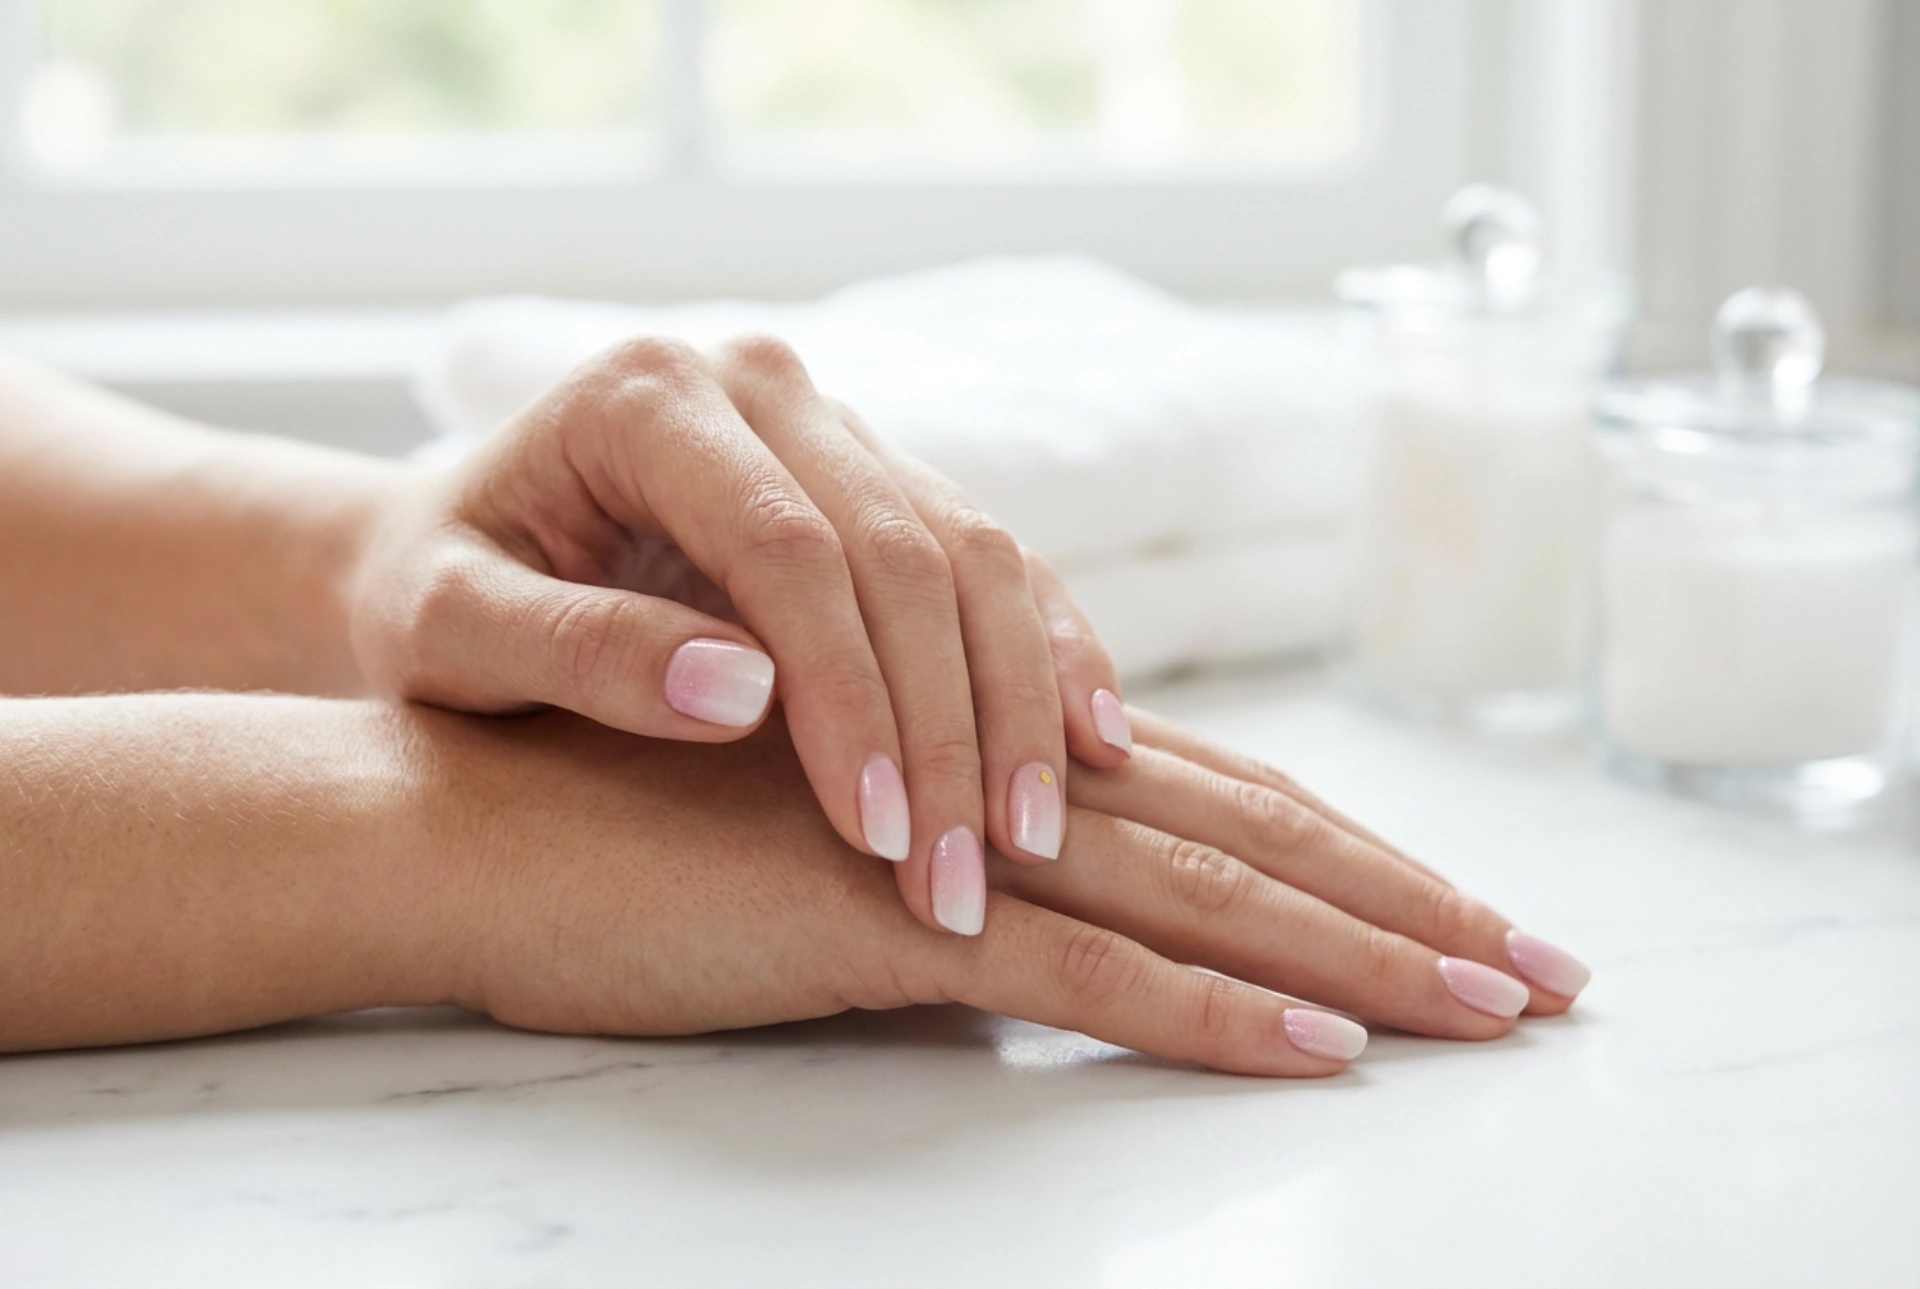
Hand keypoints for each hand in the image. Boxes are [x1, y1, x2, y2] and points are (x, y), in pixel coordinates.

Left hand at [348, 337, 1130, 936]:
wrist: (461, 549)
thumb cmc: (435, 597)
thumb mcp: (450, 633)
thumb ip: (576, 651)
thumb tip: (740, 695)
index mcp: (649, 398)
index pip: (789, 548)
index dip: (849, 698)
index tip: (873, 840)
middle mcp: (759, 388)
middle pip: (904, 553)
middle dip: (947, 728)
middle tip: (965, 879)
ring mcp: (832, 425)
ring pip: (974, 553)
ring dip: (1018, 701)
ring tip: (1031, 837)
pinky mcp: (881, 478)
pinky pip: (993, 561)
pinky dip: (1044, 654)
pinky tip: (1085, 748)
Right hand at [421, 705, 1588, 1076]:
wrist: (475, 819)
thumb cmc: (632, 839)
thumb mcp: (826, 863)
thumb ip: (943, 895)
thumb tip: (1036, 958)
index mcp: (993, 767)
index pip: (1221, 802)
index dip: (1357, 855)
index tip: (1471, 914)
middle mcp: (1000, 788)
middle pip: (1253, 838)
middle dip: (1413, 906)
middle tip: (1554, 968)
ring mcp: (951, 847)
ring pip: (1204, 894)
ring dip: (1364, 956)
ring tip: (1499, 1006)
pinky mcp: (885, 918)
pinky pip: (1081, 974)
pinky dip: (1211, 1010)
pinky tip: (1320, 1050)